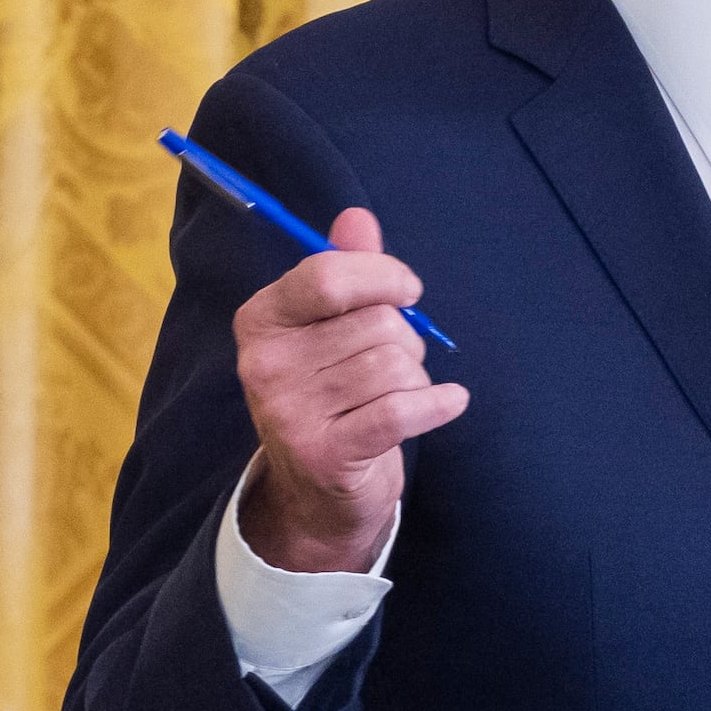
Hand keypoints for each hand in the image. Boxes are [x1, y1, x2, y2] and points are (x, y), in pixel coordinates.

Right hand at [234, 207, 465, 572]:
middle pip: (374, 324)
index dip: (382, 276)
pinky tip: (449, 403)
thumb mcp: (329, 329)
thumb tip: (356, 217)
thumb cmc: (331, 396)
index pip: (327, 276)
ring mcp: (289, 411)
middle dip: (404, 339)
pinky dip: (437, 403)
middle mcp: (264, 364)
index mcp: (261, 321)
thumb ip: (345, 270)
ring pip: (394, 365)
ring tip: (398, 394)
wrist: (314, 493)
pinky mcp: (324, 453)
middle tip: (394, 364)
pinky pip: (403, 409)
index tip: (407, 292)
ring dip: (415, 378)